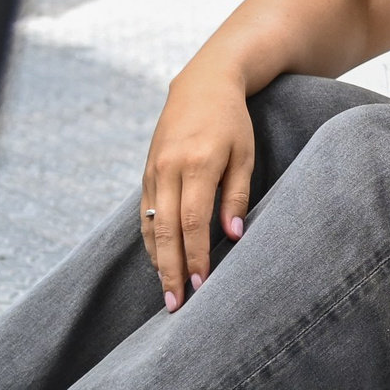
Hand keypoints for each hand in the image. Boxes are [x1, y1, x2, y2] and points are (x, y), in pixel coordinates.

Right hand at [138, 65, 253, 308]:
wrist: (202, 84)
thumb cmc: (232, 122)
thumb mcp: (244, 155)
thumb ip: (237, 196)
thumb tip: (233, 238)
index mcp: (197, 164)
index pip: (193, 222)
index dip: (197, 256)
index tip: (202, 285)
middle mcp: (169, 169)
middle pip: (165, 230)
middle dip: (171, 270)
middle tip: (176, 305)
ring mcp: (153, 170)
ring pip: (149, 224)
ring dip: (157, 261)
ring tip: (167, 292)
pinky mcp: (146, 171)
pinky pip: (145, 212)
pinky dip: (150, 240)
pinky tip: (159, 261)